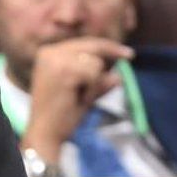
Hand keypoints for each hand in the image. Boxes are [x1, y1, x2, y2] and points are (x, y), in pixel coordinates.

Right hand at [19, 36, 134, 161]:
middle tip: (131, 55)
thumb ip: (98, 82)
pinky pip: (94, 74)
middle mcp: (50, 52)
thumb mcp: (82, 93)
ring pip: (95, 62)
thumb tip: (118, 76)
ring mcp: (56, 60)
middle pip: (92, 46)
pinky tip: (80, 100)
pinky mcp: (65, 70)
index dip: (107, 47)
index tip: (126, 53)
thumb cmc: (61, 115)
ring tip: (80, 98)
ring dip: (95, 82)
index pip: (84, 43)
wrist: (45, 132)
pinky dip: (93, 89)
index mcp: (48, 54)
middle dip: (112, 51)